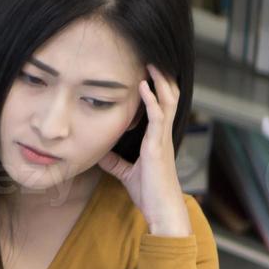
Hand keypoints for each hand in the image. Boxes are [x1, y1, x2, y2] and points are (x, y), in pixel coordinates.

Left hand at [98, 64, 189, 237]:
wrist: (161, 211)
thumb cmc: (149, 193)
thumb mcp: (126, 173)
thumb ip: (115, 162)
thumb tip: (100, 154)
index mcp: (157, 138)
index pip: (160, 106)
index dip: (156, 88)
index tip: (146, 70)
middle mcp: (162, 134)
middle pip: (168, 97)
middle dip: (161, 77)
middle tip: (151, 57)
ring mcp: (162, 139)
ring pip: (167, 101)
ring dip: (159, 81)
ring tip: (151, 62)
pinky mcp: (158, 146)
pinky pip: (158, 117)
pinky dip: (152, 99)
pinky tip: (143, 86)